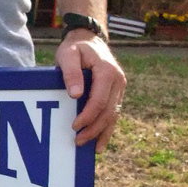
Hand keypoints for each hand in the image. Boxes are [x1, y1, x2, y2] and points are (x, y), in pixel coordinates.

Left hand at [55, 31, 125, 150]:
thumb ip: (71, 73)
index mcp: (107, 71)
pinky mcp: (116, 92)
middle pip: (108, 111)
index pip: (100, 100)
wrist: (89, 39)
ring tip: (91, 148)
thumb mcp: (68, 54)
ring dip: (102, 132)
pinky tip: (100, 142)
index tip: (74, 126)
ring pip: (113, 115)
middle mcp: (118, 80)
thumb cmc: (75, 47)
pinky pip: (113, 112)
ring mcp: (119, 87)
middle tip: (78, 141)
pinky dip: (107, 128)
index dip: (88, 116)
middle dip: (94, 129)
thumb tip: (76, 96)